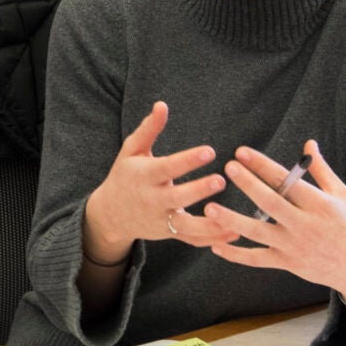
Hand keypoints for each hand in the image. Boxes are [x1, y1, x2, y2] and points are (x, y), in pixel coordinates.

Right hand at [82, 103, 227, 266]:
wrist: (110, 214)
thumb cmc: (125, 175)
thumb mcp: (131, 150)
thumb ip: (149, 129)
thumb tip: (162, 105)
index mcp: (143, 176)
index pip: (167, 167)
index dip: (187, 160)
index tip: (210, 151)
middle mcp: (151, 200)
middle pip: (176, 198)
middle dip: (198, 191)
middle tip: (221, 180)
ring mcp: (160, 220)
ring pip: (186, 228)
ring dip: (210, 225)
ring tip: (234, 219)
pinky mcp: (169, 234)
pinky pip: (192, 240)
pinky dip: (212, 240)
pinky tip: (235, 235)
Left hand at [176, 140, 345, 310]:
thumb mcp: (342, 195)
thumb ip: (321, 170)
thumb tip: (308, 143)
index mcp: (319, 204)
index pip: (287, 181)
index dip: (263, 165)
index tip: (242, 152)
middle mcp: (305, 225)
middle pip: (271, 203)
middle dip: (248, 184)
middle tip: (228, 167)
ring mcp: (294, 247)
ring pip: (258, 233)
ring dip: (232, 221)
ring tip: (209, 208)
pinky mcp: (288, 263)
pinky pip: (257, 259)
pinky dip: (235, 254)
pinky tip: (215, 246)